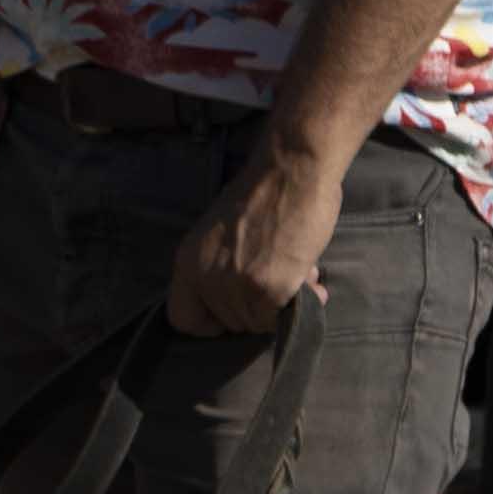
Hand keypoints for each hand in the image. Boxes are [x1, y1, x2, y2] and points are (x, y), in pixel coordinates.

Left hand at [169, 135, 351, 335]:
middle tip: (279, 274)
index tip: (233, 309)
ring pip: (258, 323)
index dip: (210, 320)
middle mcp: (205, 277)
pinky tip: (310, 275)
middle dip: (257, 305)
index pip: (183, 318)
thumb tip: (244, 300)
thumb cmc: (263, 193)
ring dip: (282, 302)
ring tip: (298, 269)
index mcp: (188, 261)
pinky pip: (281, 318)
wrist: (291, 170)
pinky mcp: (267, 289)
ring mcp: (235, 285)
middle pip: (229, 322)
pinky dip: (300, 301)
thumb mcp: (221, 234)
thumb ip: (223, 268)